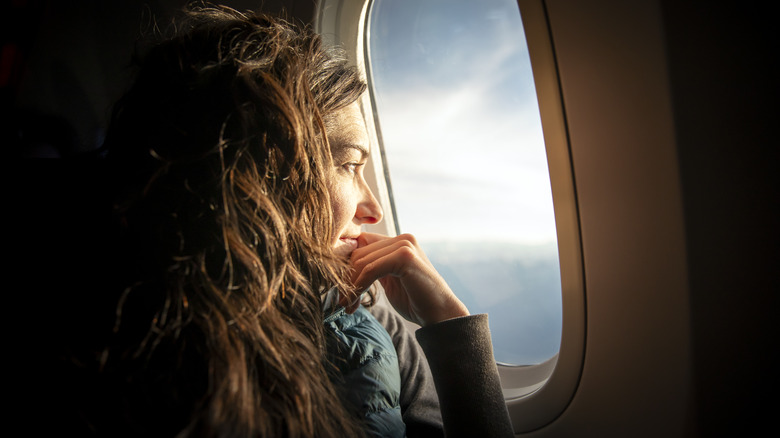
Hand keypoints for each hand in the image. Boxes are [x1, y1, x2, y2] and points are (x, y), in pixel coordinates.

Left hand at [346, 232, 468, 326]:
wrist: (440, 315)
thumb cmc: (415, 301)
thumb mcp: (389, 280)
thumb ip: (373, 267)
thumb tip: (344, 267)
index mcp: (398, 242)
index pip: (361, 243)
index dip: (347, 265)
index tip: (341, 289)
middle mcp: (402, 238)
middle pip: (358, 252)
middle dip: (346, 278)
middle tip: (342, 302)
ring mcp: (404, 245)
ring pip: (361, 261)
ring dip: (350, 286)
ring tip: (348, 305)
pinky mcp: (404, 256)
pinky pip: (370, 270)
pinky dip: (358, 287)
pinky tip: (354, 303)